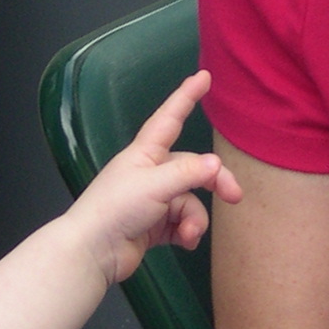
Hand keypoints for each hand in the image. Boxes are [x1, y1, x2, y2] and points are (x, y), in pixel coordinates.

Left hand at [70, 70, 244, 284]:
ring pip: (190, 201)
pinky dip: (187, 232)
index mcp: (145, 154)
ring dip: (195, 218)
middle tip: (235, 196)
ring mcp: (153, 201)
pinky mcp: (154, 226)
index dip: (186, 96)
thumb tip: (217, 164)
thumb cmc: (116, 208)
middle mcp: (151, 173)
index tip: (204, 77)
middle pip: (194, 169)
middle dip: (215, 182)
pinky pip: (182, 223)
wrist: (93, 252)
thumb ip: (188, 174)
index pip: (170, 118)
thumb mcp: (154, 185)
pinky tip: (184, 242)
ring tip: (188, 234)